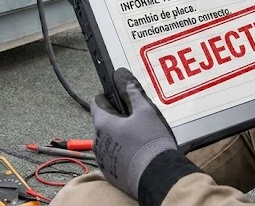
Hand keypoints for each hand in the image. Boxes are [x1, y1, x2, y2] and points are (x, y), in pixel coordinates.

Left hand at [92, 69, 176, 198]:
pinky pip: (113, 157)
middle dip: (116, 118)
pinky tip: (138, 152)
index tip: (119, 97)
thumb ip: (132, 92)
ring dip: (118, 136)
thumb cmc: (150, 142)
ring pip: (107, 141)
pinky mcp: (111, 173)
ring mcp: (103, 159)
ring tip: (139, 136)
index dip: (108, 97)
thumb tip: (123, 77)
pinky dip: (121, 152)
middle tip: (135, 117)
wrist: (158, 177)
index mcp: (103, 124)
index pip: (97, 103)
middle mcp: (98, 142)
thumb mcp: (145, 111)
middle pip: (103, 122)